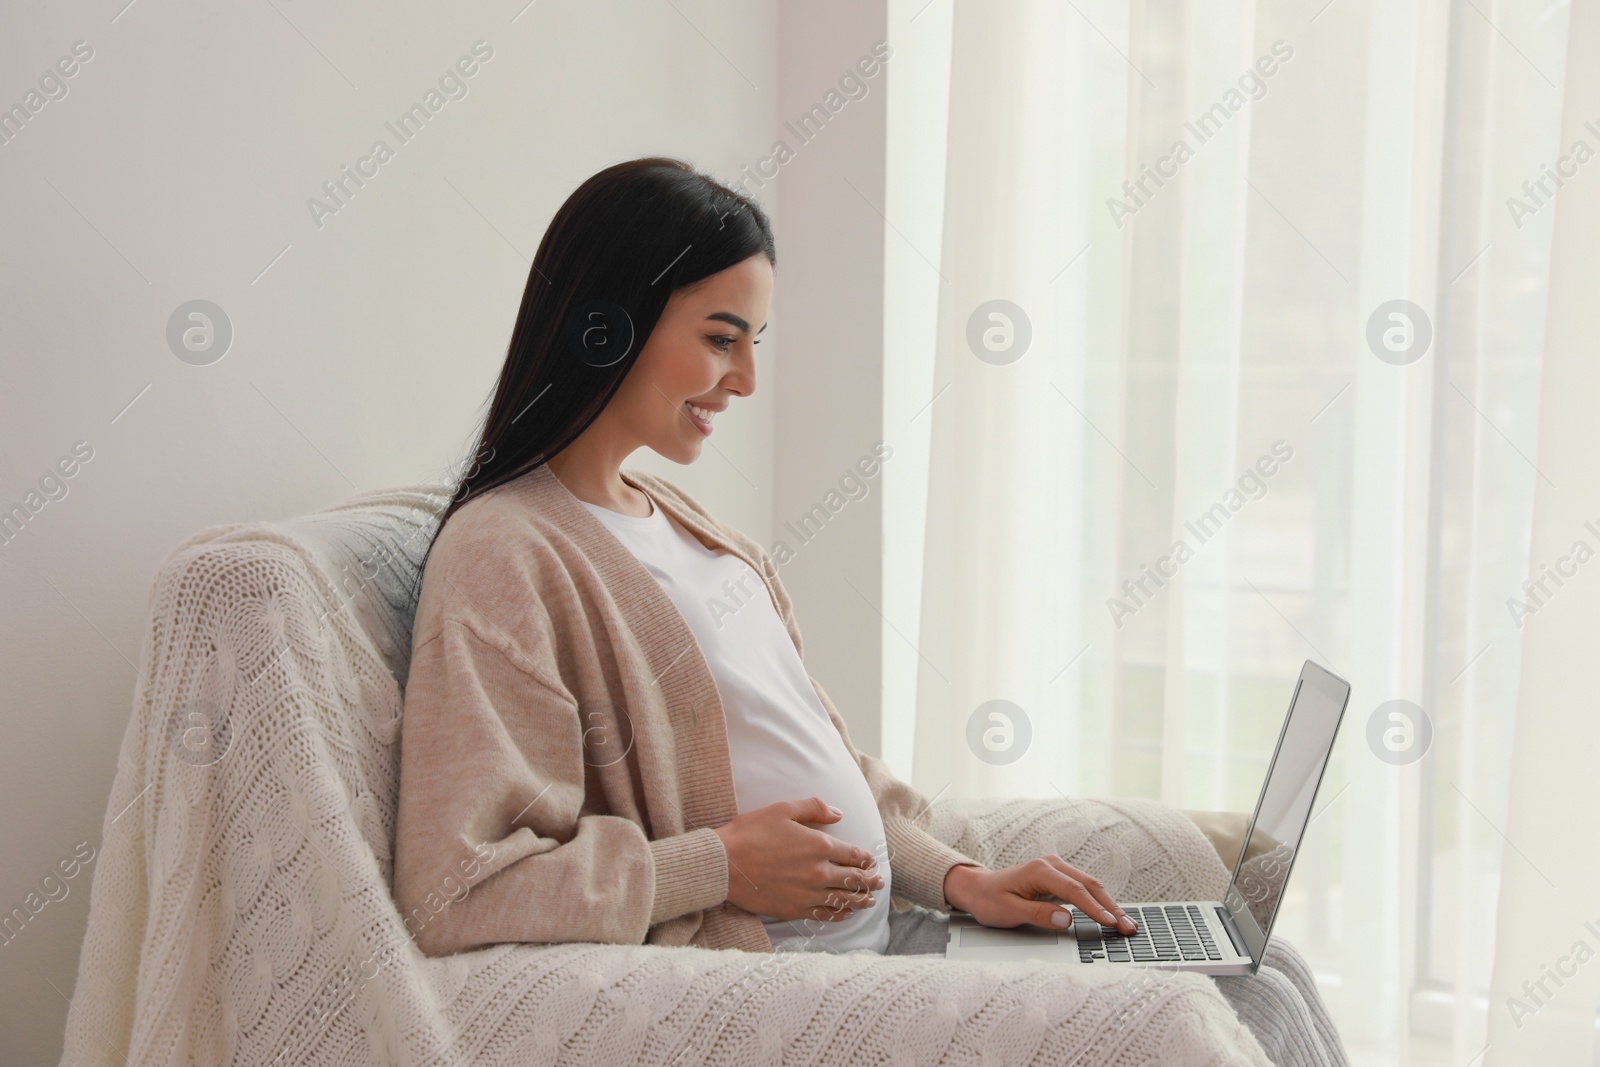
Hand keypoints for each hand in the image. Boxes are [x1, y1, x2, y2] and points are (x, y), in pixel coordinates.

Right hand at [713, 797, 883, 922]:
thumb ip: (814, 808)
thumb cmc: (751, 832)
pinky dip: (839, 914)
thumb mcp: (783, 809)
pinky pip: (824, 914)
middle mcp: (819, 872)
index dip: (865, 859)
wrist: (725, 864)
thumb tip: (838, 814)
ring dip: (860, 899)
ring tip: (869, 900)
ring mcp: (808, 894)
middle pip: (853, 879)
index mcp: (819, 846)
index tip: (871, 861)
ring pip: (843, 899)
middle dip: (869, 881)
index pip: (853, 855)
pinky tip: (845, 914)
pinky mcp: (795, 910)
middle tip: (879, 882)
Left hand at [942, 857, 1138, 934]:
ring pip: (1090, 885)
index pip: (1075, 890)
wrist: (979, 889)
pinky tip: (1111, 915)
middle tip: (1129, 927)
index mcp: (1039, 871)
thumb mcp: (1009, 911)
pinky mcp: (1059, 876)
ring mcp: (1057, 868)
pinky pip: (1084, 888)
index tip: (1110, 923)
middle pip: (1089, 885)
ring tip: (1127, 924)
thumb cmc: (990, 901)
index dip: (1095, 908)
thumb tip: (1067, 918)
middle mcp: (1051, 864)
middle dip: (1111, 907)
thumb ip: (1038, 914)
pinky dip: (1100, 901)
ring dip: (1109, 904)